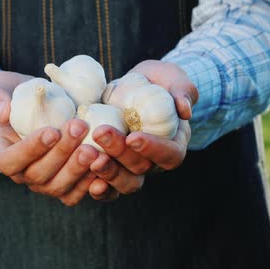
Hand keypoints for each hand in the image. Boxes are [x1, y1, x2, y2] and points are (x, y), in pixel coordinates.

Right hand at [0, 71, 98, 205]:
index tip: (52, 131)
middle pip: (39, 175)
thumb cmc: (18, 96)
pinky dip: (91, 183)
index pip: (11, 161)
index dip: (31, 150)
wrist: (42, 107)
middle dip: (62, 153)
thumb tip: (3, 111)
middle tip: (80, 128)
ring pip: (59, 187)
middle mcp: (23, 174)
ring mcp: (44, 183)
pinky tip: (103, 165)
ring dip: (78, 169)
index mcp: (3, 154)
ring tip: (94, 148)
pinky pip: (77, 192)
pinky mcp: (66, 186)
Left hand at [88, 60, 196, 192]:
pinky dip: (98, 188)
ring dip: (106, 171)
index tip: (133, 137)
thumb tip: (184, 110)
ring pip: (124, 181)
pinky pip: (108, 186)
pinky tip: (84, 179)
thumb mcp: (175, 81)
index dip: (152, 149)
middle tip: (100, 133)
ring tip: (88, 155)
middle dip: (119, 154)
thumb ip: (182, 92)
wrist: (139, 86)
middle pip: (141, 168)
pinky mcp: (114, 166)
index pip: (169, 155)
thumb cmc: (162, 83)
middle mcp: (154, 161)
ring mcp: (133, 166)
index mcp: (174, 144)